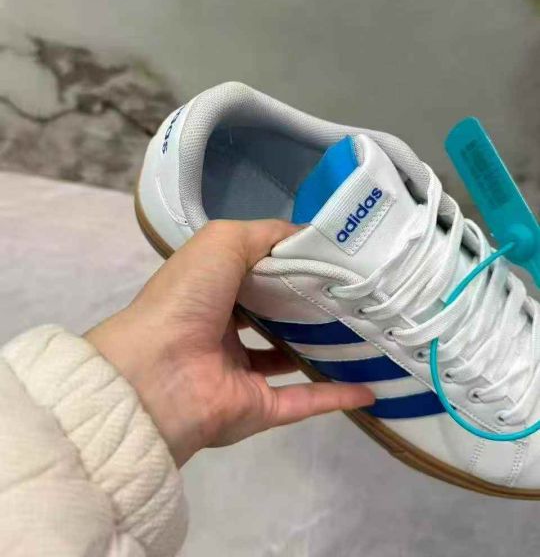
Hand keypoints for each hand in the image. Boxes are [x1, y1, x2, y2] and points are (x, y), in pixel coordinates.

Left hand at [86, 220, 373, 466]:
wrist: (158, 373)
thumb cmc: (187, 297)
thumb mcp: (223, 241)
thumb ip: (266, 234)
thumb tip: (307, 236)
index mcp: (211, 292)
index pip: (257, 275)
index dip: (291, 264)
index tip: (335, 256)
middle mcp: (223, 331)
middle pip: (275, 316)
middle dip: (309, 305)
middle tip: (356, 292)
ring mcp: (240, 372)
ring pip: (290, 359)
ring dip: (322, 349)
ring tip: (366, 332)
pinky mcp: (258, 408)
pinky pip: (304, 401)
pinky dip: (336, 395)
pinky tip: (371, 384)